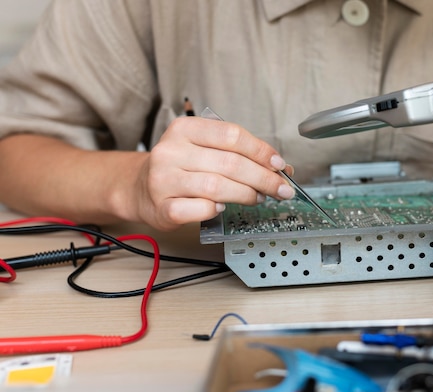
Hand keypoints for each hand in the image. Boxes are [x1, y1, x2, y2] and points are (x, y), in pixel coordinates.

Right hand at [135, 116, 294, 229]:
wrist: (140, 188)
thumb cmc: (180, 167)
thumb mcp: (204, 149)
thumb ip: (238, 154)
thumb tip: (281, 168)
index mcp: (184, 129)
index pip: (232, 135)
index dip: (261, 151)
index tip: (279, 165)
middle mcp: (171, 151)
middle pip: (230, 163)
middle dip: (263, 178)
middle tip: (280, 189)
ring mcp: (163, 179)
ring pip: (217, 187)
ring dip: (245, 194)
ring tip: (258, 198)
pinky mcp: (162, 207)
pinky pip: (199, 209)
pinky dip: (216, 209)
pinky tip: (222, 207)